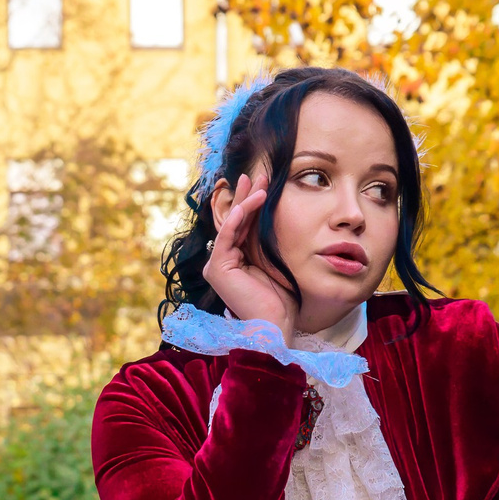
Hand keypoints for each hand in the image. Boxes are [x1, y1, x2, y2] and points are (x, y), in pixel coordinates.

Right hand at [203, 171, 294, 336]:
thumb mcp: (274, 262)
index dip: (251, 205)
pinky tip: (250, 203)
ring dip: (246, 202)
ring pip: (232, 226)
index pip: (242, 227)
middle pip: (234, 222)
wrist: (276, 324)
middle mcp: (222, 262)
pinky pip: (228, 236)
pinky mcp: (218, 268)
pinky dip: (239, 218)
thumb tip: (272, 217)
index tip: (262, 186)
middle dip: (245, 197)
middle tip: (255, 176)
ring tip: (259, 183)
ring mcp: (217, 265)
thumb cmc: (281, 299)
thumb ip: (266, 242)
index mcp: (235, 262)